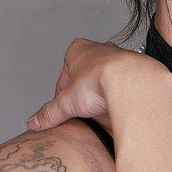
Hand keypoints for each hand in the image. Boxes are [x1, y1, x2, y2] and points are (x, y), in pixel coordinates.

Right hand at [26, 38, 147, 132]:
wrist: (132, 81)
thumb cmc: (100, 80)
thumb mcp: (67, 102)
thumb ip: (50, 112)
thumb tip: (36, 122)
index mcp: (77, 50)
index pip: (64, 77)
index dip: (63, 97)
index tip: (66, 110)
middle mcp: (99, 49)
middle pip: (85, 77)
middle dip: (84, 94)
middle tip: (85, 111)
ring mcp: (118, 57)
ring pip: (106, 79)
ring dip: (103, 93)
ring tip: (103, 109)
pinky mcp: (135, 68)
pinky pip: (123, 83)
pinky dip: (120, 94)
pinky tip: (118, 106)